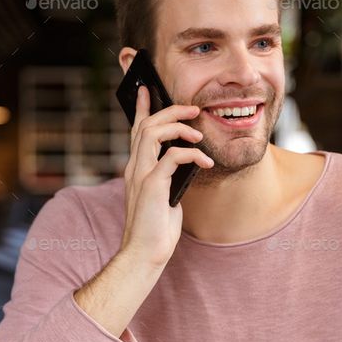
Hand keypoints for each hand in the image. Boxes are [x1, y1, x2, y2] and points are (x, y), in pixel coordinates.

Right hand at [121, 84, 213, 267]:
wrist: (145, 252)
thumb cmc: (155, 229)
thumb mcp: (163, 196)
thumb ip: (168, 178)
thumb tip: (185, 164)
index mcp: (136, 168)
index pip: (136, 130)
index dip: (141, 107)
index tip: (146, 89)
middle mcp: (135, 167)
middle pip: (146, 124)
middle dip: (169, 110)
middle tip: (192, 109)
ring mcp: (141, 175)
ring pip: (152, 132)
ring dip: (179, 127)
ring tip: (198, 134)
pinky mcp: (152, 185)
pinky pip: (172, 157)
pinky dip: (192, 155)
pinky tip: (206, 162)